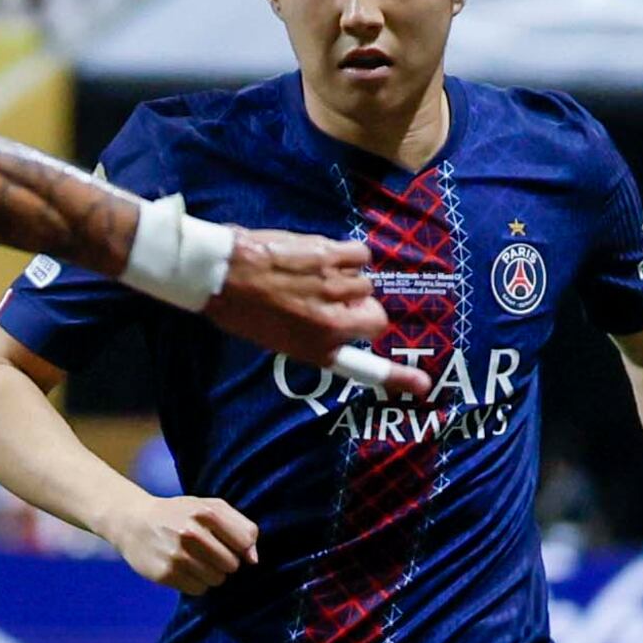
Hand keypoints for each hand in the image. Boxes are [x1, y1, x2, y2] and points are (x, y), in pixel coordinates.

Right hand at [108, 494, 258, 594]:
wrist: (133, 522)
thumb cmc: (179, 514)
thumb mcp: (209, 507)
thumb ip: (239, 526)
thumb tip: (254, 560)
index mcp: (206, 512)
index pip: (245, 541)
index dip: (241, 547)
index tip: (229, 544)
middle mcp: (191, 533)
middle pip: (232, 565)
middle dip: (225, 562)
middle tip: (208, 553)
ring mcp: (177, 555)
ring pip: (216, 580)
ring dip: (210, 575)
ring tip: (195, 561)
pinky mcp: (165, 574)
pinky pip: (198, 590)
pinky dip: (195, 584)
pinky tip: (183, 570)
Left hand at [210, 230, 431, 398]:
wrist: (220, 273)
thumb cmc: (240, 310)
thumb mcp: (276, 339)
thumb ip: (313, 337)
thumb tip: (334, 326)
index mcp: (318, 348)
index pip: (365, 367)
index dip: (398, 377)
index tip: (422, 387)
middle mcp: (333, 321)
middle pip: (377, 319)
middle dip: (363, 313)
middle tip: (342, 305)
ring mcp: (335, 286)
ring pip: (367, 284)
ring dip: (350, 281)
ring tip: (320, 277)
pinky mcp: (332, 254)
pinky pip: (361, 255)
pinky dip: (349, 255)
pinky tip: (328, 256)